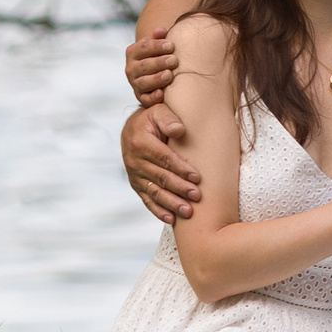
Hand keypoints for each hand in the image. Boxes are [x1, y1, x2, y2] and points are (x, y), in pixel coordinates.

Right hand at [121, 103, 201, 223]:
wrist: (134, 128)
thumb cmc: (152, 119)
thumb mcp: (159, 111)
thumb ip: (169, 118)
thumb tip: (179, 130)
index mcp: (140, 142)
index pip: (164, 158)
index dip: (180, 168)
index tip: (197, 177)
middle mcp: (134, 161)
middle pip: (160, 178)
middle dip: (179, 188)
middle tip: (196, 196)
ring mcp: (135, 175)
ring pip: (154, 192)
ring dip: (171, 203)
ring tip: (188, 212)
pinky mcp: (136, 185)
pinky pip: (147, 200)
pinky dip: (158, 211)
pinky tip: (171, 219)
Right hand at [125, 30, 177, 106]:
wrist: (153, 75)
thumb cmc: (157, 56)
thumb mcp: (156, 46)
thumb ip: (158, 38)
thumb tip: (161, 30)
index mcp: (133, 53)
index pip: (143, 47)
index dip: (157, 46)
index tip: (171, 45)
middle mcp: (131, 69)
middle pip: (144, 66)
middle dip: (159, 62)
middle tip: (174, 60)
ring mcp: (135, 84)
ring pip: (144, 82)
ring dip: (157, 79)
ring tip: (169, 75)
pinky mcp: (141, 97)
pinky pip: (145, 99)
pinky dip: (153, 97)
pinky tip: (162, 94)